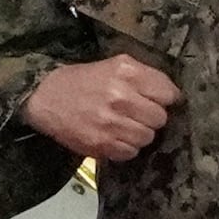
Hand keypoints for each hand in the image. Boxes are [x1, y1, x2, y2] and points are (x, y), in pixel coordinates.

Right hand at [25, 54, 181, 161]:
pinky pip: (131, 152)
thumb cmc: (83, 81)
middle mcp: (121, 96)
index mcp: (126, 72)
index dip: (164, 98)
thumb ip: (144, 77)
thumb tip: (173, 96)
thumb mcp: (113, 66)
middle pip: (160, 118)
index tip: (155, 100)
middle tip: (136, 113)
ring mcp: (111, 122)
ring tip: (123, 125)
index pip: (168, 93)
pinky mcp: (102, 143)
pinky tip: (113, 136)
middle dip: (150, 117)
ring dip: (138, 133)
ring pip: (147, 137)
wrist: (45, 98)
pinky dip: (125, 147)